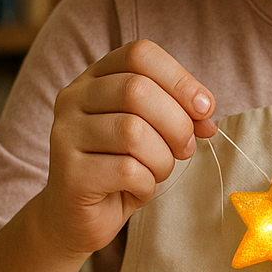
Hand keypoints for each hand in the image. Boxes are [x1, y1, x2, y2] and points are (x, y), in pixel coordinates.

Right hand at [39, 39, 216, 261]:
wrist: (78, 218)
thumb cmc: (120, 169)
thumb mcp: (153, 133)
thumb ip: (178, 114)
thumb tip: (206, 112)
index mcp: (95, 78)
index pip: (139, 54)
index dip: (180, 78)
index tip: (204, 108)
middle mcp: (73, 98)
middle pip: (138, 90)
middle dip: (177, 122)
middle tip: (186, 147)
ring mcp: (65, 134)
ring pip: (133, 132)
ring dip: (163, 157)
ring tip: (159, 170)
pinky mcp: (69, 173)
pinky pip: (127, 170)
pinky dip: (147, 183)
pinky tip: (139, 188)